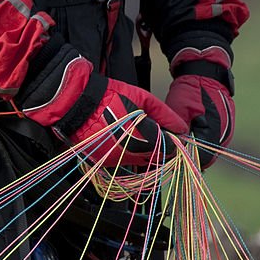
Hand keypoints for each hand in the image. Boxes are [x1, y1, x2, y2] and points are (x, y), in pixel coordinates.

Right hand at [18, 37, 186, 167]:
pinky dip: (128, 153)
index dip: (174, 142)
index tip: (173, 134)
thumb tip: (182, 127)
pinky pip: (124, 162)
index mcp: (143, 136)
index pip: (170, 149)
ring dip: (144, 152)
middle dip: (160, 147)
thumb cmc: (110, 97)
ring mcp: (117, 160)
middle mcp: (132, 153)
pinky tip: (122, 138)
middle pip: (156, 158)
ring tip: (136, 133)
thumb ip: (165, 114)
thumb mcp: (142, 99)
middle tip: (156, 132)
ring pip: (140, 162)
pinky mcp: (105, 163)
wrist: (77, 104)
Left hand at [165, 57, 234, 167]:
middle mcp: (224, 136)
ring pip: (210, 150)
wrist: (205, 71)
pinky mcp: (225, 127)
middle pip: (206, 157)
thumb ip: (178, 133)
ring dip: (196, 149)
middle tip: (175, 151)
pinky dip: (201, 141)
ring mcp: (226, 131)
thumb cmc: (190, 89)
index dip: (185, 160)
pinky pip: (212, 141)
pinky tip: (190, 135)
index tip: (172, 157)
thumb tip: (172, 150)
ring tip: (181, 143)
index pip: (201, 159)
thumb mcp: (179, 112)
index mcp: (214, 133)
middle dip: (191, 156)